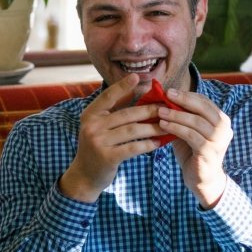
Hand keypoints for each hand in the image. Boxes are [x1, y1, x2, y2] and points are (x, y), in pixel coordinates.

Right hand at [59, 74, 163, 201]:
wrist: (85, 175)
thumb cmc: (97, 147)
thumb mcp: (99, 126)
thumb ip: (114, 109)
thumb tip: (134, 89)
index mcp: (90, 114)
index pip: (108, 96)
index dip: (123, 86)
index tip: (137, 77)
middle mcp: (92, 126)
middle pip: (127, 114)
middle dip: (149, 110)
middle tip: (166, 108)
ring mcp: (99, 142)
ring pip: (132, 130)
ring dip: (152, 128)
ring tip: (166, 126)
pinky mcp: (107, 157)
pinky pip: (133, 148)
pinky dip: (147, 145)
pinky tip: (158, 143)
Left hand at [158, 88, 231, 208]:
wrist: (201, 179)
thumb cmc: (193, 152)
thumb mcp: (189, 130)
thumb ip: (183, 116)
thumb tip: (165, 98)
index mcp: (222, 120)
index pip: (205, 102)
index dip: (187, 95)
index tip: (170, 91)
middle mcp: (224, 129)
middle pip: (203, 108)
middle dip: (183, 100)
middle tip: (166, 95)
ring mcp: (219, 140)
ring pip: (196, 121)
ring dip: (176, 115)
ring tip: (160, 111)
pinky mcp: (209, 151)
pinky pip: (191, 135)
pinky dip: (176, 128)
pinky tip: (163, 125)